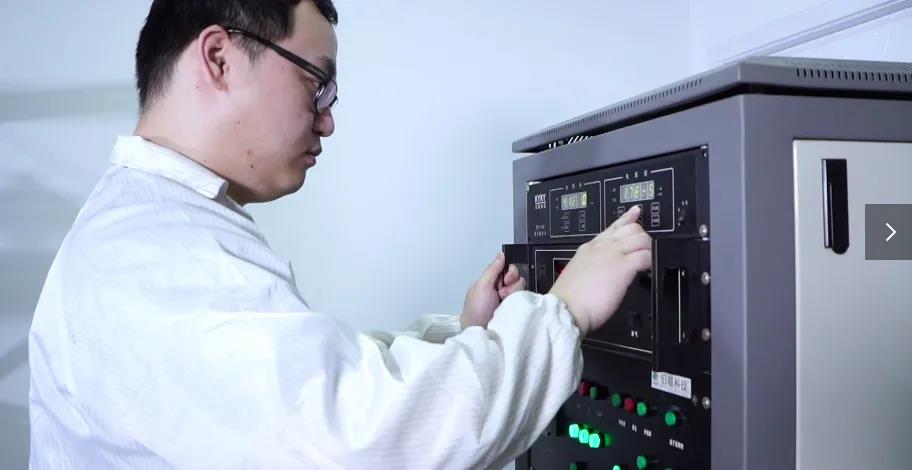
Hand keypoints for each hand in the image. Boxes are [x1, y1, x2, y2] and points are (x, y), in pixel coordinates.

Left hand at [460, 252, 526, 328]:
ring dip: (514, 295)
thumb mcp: (482, 286)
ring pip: (522, 289)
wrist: (481, 333)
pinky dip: (520, 303)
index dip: (510, 272)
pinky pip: (526, 301)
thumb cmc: (475, 311)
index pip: (509, 269)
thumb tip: (501, 255)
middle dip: (512, 285)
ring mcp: (510, 301)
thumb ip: (492, 269)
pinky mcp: (517, 311)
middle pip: (518, 278)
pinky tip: (512, 309)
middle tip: (502, 294)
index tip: (507, 279)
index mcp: (492, 282)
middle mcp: (502, 290)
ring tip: (504, 305)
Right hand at [549, 206, 651, 335]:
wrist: (565, 309)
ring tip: (647, 260)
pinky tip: (648, 269)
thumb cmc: (568, 299)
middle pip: (630, 228)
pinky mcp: (622, 267)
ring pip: (640, 237)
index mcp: (589, 248)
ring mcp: (612, 254)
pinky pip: (645, 256)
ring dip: (648, 248)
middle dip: (642, 236)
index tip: (635, 212)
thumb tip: (602, 271)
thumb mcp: (577, 274)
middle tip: (645, 248)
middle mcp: (601, 247)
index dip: (627, 219)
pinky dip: (650, 261)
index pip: (612, 227)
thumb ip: (591, 266)